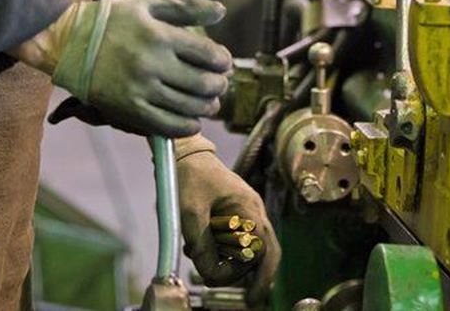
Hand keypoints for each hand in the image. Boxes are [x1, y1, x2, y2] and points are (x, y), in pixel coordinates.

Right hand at [14, 0, 232, 137]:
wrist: (69, 43)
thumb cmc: (112, 20)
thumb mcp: (149, 5)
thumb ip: (188, 8)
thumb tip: (222, 11)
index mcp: (160, 37)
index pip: (209, 55)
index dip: (223, 61)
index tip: (222, 62)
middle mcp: (152, 65)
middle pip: (204, 84)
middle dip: (219, 85)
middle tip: (218, 82)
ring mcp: (140, 90)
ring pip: (190, 108)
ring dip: (207, 107)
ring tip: (208, 101)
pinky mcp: (128, 110)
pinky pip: (167, 126)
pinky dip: (187, 126)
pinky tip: (192, 120)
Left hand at [177, 149, 280, 304]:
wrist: (183, 153)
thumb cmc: (189, 177)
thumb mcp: (190, 214)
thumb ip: (202, 246)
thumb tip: (211, 275)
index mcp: (249, 209)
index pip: (266, 250)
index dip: (263, 277)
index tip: (252, 298)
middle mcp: (253, 212)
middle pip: (259, 254)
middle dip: (238, 272)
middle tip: (214, 279)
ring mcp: (245, 213)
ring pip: (244, 250)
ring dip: (225, 260)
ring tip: (199, 256)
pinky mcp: (233, 215)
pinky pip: (232, 241)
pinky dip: (218, 250)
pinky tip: (198, 247)